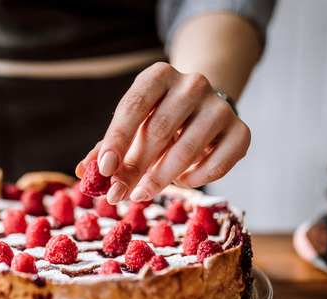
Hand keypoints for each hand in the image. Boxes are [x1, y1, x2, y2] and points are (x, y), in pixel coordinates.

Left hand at [76, 62, 249, 204]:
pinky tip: (181, 180)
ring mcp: (220, 107)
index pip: (134, 106)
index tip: (104, 170)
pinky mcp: (241, 131)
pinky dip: (194, 179)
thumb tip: (85, 172)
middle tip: (118, 195)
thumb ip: (108, 148)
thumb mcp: (131, 127)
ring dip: (161, 178)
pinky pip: (218, 164)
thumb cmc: (157, 120)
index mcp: (159, 76)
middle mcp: (193, 84)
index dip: (117, 139)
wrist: (202, 109)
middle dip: (135, 168)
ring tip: (143, 192)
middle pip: (160, 129)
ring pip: (188, 149)